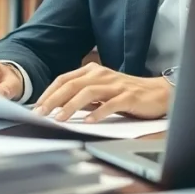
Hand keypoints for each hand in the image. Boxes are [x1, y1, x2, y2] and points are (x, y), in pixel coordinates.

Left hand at [32, 62, 170, 122]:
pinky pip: (110, 104)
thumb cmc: (127, 94)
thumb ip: (82, 97)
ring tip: (59, 119)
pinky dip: (98, 112)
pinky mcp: (128, 96)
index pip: (64, 79)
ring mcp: (115, 85)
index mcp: (93, 71)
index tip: (36, 106)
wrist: (158, 93)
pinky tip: (88, 122)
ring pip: (88, 92)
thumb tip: (58, 108)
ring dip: (71, 106)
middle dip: (53, 100)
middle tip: (40, 114)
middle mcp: (102, 74)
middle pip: (72, 85)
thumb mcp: (101, 92)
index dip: (48, 92)